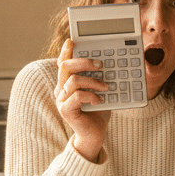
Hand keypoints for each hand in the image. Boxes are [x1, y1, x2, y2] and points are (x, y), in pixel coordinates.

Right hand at [54, 38, 110, 161]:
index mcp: (67, 82)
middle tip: (100, 64)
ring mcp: (62, 100)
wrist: (95, 134)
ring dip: (93, 81)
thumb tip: (113, 61)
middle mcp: (61, 89)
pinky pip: (76, 96)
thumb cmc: (98, 111)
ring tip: (105, 87)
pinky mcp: (65, 110)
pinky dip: (91, 96)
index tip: (72, 41)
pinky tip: (99, 101)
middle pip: (65, 67)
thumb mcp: (100, 90)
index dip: (66, 51)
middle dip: (83, 61)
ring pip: (73, 80)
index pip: (63, 62)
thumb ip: (100, 77)